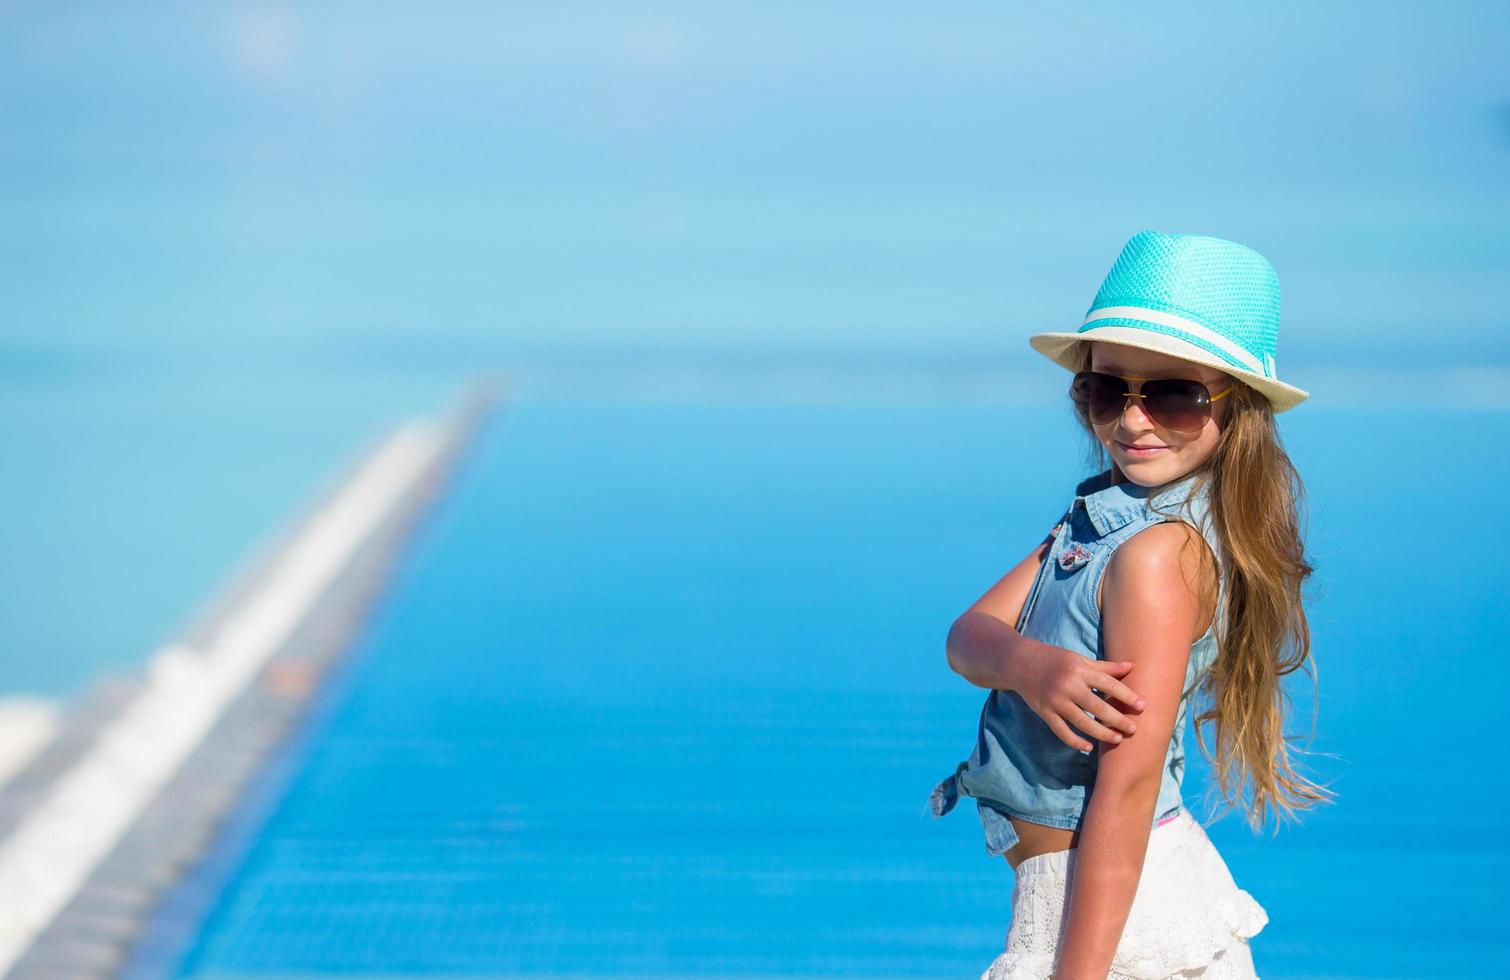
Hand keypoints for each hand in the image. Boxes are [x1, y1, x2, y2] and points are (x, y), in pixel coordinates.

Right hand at [1013, 639, 1144, 750]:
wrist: (1020, 662)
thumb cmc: (1056, 660)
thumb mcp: (1080, 659)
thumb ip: (1105, 667)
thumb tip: (1132, 667)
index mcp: (1079, 669)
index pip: (1108, 684)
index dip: (1126, 695)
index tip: (1142, 706)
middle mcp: (1067, 685)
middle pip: (1097, 707)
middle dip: (1117, 719)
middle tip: (1134, 729)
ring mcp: (1054, 700)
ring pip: (1081, 722)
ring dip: (1101, 733)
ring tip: (1118, 739)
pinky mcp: (1044, 712)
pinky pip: (1062, 731)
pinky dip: (1075, 741)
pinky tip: (1089, 747)